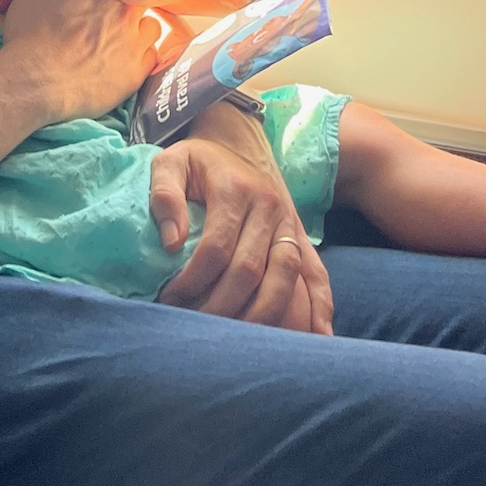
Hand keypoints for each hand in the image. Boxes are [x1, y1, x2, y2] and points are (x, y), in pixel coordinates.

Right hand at [0, 0, 160, 123]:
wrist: (33, 81)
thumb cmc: (31, 34)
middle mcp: (128, 16)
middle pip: (143, 1)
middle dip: (129, 4)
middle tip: (108, 14)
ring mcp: (135, 47)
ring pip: (152, 28)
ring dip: (140, 28)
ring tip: (120, 36)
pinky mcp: (135, 75)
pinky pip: (152, 57)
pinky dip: (141, 55)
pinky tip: (124, 57)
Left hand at [149, 102, 333, 333]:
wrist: (239, 141)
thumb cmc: (199, 160)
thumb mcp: (171, 160)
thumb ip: (164, 194)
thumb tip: (170, 243)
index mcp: (236, 190)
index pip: (216, 247)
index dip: (192, 280)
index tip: (169, 299)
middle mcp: (269, 207)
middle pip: (250, 269)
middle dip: (221, 306)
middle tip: (196, 329)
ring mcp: (289, 223)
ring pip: (284, 276)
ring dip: (263, 315)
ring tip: (238, 344)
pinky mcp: (301, 235)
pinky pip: (317, 272)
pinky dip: (320, 306)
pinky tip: (318, 336)